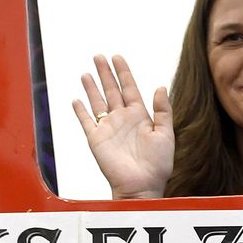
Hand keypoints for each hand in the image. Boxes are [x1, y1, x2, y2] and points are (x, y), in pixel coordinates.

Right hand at [73, 54, 174, 198]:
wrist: (142, 185)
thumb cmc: (157, 164)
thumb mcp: (166, 134)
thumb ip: (163, 110)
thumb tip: (160, 87)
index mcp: (140, 116)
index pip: (129, 88)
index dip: (123, 73)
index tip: (117, 57)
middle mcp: (122, 119)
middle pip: (111, 90)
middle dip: (105, 73)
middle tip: (98, 56)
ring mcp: (108, 128)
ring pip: (98, 102)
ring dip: (92, 88)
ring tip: (87, 73)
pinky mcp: (96, 139)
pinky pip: (86, 121)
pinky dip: (80, 111)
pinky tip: (76, 100)